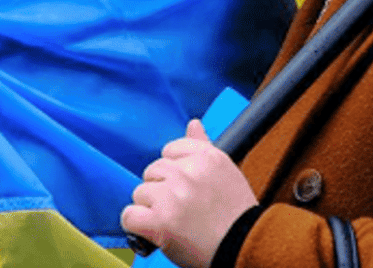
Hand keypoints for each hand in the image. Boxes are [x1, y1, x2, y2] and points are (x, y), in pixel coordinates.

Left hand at [122, 120, 257, 267]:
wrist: (243, 249)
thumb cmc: (235, 216)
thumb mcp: (226, 173)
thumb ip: (204, 147)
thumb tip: (192, 123)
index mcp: (208, 157)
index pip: (170, 150)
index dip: (174, 171)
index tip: (186, 188)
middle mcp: (189, 173)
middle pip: (152, 171)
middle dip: (161, 190)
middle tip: (182, 210)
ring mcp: (173, 196)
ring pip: (140, 192)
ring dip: (150, 209)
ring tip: (173, 223)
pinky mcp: (160, 221)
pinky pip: (130, 215)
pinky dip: (136, 226)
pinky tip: (152, 232)